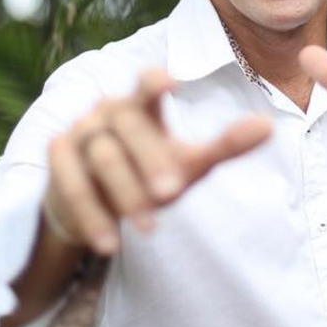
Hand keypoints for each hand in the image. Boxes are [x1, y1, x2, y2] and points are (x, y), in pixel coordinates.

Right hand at [43, 68, 270, 255]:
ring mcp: (79, 134)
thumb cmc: (146, 174)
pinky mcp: (57, 162)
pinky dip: (92, 216)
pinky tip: (110, 245)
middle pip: (127, 124)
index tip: (172, 83)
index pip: (146, 82)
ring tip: (150, 230)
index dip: (155, 81)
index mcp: (140, 105)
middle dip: (150, 158)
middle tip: (172, 193)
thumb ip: (225, 145)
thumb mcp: (188, 163)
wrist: (91, 206)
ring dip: (125, 194)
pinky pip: (72, 186)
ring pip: (101, 157)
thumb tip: (269, 126)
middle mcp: (107, 112)